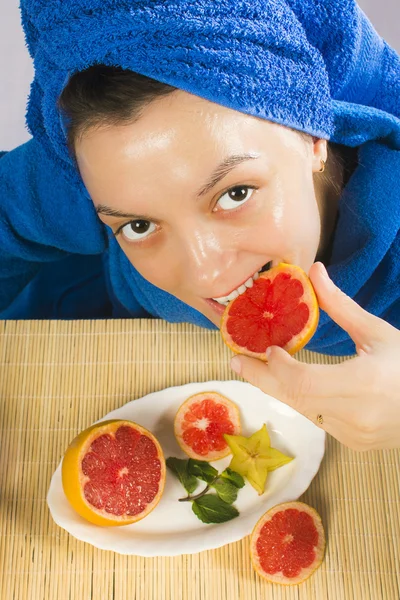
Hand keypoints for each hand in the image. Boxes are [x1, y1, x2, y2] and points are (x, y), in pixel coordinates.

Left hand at [230, 262, 399, 450]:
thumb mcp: (378, 333)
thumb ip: (341, 306)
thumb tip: (314, 271)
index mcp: (363, 385)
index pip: (302, 382)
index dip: (277, 368)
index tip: (266, 349)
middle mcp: (354, 416)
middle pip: (293, 399)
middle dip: (262, 379)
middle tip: (236, 361)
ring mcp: (353, 435)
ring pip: (302, 410)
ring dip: (279, 389)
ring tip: (257, 369)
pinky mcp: (353, 443)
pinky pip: (316, 419)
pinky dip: (300, 400)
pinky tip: (290, 384)